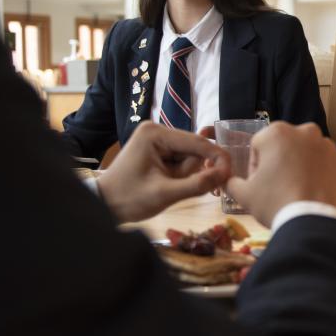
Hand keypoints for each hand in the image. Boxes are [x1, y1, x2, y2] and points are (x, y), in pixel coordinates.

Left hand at [96, 122, 230, 222]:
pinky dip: (180, 175)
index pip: (196, 142)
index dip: (217, 157)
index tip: (232, 172)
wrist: (104, 206)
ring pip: (188, 157)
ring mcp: (156, 139)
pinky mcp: (156, 150)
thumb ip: (197, 184)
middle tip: (176, 189)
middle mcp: (156, 130)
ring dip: (185, 175)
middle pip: (193, 149)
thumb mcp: (165, 194)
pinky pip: (180, 161)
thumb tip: (225, 174)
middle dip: (192, 171)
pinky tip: (168, 184)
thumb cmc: (129, 199)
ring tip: (166, 188)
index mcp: (155, 133)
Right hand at [226, 121, 335, 225]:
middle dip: (279, 163)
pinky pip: (325, 165)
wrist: (314, 223)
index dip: (255, 166)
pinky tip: (313, 193)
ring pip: (306, 154)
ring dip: (300, 167)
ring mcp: (327, 145)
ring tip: (296, 192)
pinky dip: (319, 174)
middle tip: (278, 188)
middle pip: (284, 146)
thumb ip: (231, 183)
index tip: (259, 184)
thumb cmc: (275, 203)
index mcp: (277, 132)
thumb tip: (226, 181)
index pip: (258, 145)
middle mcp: (305, 131)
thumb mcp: (244, 194)